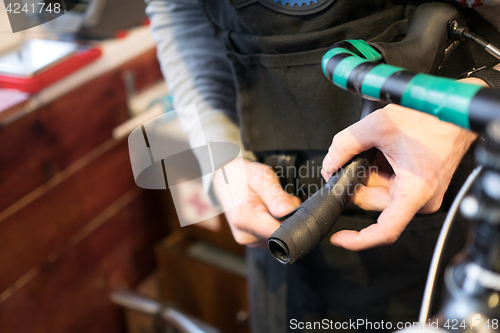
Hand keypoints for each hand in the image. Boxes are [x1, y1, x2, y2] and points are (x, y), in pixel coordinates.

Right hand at [213, 159, 300, 247]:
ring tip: (271, 203)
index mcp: (244, 218)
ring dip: (281, 219)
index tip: (289, 206)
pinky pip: (273, 235)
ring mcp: (248, 240)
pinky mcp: (253, 241)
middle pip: (280, 233)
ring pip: (279, 235)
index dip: (291, 221)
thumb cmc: (244, 177)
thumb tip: (288, 211)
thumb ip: (276, 197)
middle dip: (286, 217)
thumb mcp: (262, 179)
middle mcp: (245, 234)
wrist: (225, 181)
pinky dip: (275, 223)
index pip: (279, 233)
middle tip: (278, 199)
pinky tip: (268, 211)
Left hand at [321, 98, 478, 250]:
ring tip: (379, 149)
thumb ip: (345, 145)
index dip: (358, 239)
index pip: (385, 231)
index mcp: (416, 191)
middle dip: (359, 182)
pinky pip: (388, 187)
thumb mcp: (377, 126)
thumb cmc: (430, 118)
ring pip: (377, 194)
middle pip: (373, 204)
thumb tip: (329, 164)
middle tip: (361, 157)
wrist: (453, 113)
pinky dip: (379, 171)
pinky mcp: (418, 189)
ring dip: (369, 174)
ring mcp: (421, 196)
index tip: (340, 238)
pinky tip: (384, 153)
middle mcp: (421, 200)